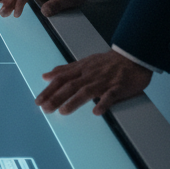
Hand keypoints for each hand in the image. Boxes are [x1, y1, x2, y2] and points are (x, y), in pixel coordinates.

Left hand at [36, 50, 152, 115]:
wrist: (131, 57)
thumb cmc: (106, 62)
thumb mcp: (83, 63)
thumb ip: (65, 70)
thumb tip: (46, 76)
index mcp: (81, 69)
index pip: (61, 79)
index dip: (49, 90)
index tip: (38, 101)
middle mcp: (89, 75)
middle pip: (70, 86)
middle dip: (56, 97)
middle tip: (45, 108)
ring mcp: (104, 81)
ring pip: (87, 91)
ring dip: (74, 101)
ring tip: (63, 111)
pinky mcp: (118, 87)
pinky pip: (110, 96)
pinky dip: (103, 103)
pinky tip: (96, 111)